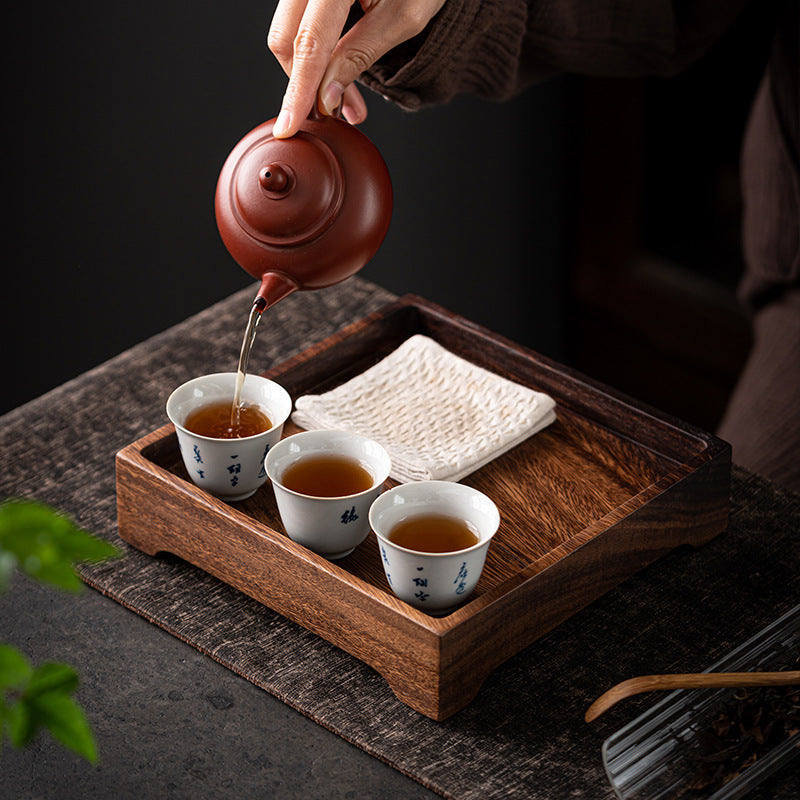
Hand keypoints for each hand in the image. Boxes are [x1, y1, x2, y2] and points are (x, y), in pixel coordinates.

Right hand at [268, 0, 444, 137]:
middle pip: (287, 37)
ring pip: (290, 31)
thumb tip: (326, 97)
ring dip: (313, 71)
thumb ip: (358, 55)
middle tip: (339, 112)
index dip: (299, 90)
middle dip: (307, 84)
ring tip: (347, 99)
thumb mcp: (402, 18)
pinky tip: (339, 70)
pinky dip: (317, 50)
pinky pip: (301, 21)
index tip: (290, 125)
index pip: (309, 42)